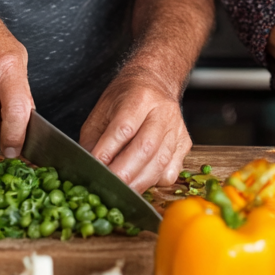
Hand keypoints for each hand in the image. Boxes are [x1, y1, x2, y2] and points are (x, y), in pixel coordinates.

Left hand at [79, 66, 190, 191]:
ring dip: (137, 183)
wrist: (156, 83)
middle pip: (145, 148)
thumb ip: (95, 139)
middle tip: (106, 187)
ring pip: (160, 163)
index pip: (123, 128)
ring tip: (120, 191)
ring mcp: (177, 129)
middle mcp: (163, 112)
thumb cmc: (126, 97)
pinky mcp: (184, 144)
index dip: (107, 151)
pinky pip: (170, 172)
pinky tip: (140, 179)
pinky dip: (153, 182)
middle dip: (123, 172)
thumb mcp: (102, 110)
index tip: (93, 167)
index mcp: (140, 97)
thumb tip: (90, 168)